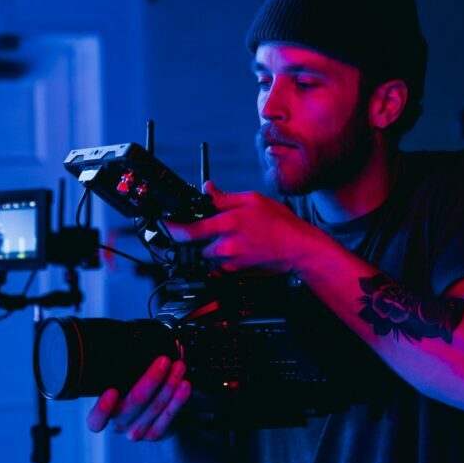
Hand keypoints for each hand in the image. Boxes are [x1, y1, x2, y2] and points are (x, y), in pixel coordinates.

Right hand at [86, 356, 190, 441]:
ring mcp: (138, 432)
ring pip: (155, 406)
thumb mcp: (124, 384)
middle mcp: (120, 424)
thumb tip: (134, 345)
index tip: (111, 391)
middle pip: (134, 403)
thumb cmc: (135, 396)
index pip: (96, 419)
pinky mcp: (156, 434)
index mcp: (106, 412)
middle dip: (151, 379)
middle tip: (163, 361)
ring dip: (169, 384)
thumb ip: (124, 374)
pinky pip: (169, 415)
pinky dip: (179, 399)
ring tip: (179, 367)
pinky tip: (184, 385)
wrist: (153, 418)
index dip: (102, 408)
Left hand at [162, 181, 325, 273]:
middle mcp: (225, 246)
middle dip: (197, 234)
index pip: (188, 230)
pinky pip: (216, 266)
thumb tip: (206, 189)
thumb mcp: (253, 201)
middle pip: (194, 243)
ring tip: (232, 237)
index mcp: (228, 224)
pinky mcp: (234, 274)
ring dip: (210, 246)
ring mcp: (229, 262)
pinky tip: (237, 249)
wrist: (298, 251)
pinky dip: (220, 259)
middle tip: (214, 226)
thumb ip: (225, 197)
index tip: (165, 223)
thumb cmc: (281, 225)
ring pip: (205, 254)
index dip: (171, 227)